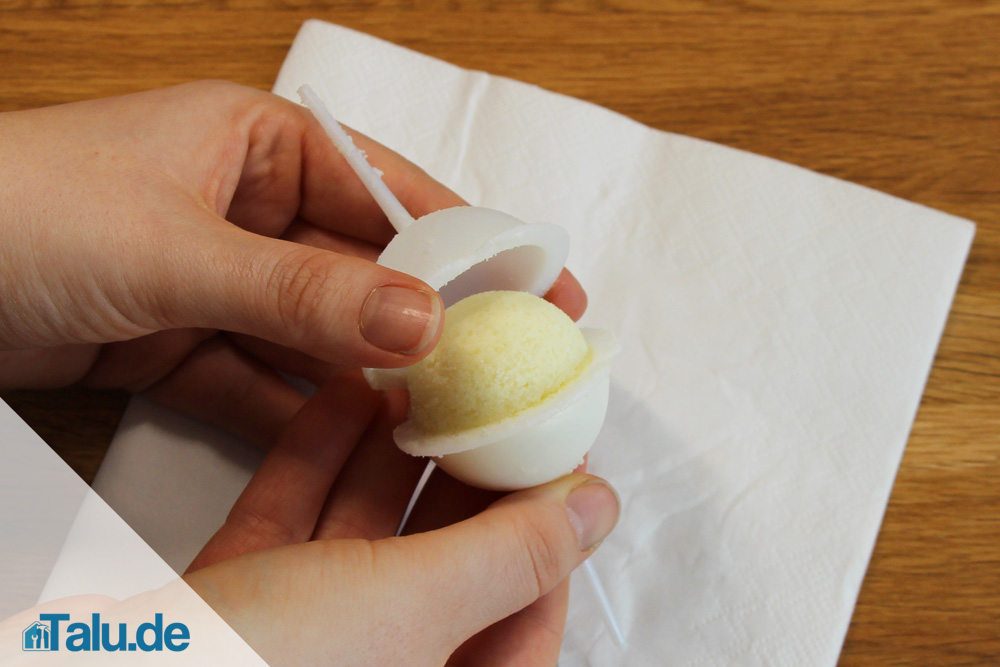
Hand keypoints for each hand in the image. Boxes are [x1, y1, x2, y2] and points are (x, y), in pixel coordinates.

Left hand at [0, 80, 587, 443]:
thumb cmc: (18, 210)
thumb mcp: (173, 247)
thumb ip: (298, 294)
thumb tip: (420, 323)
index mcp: (259, 145)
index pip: (389, 193)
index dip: (470, 241)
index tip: (540, 284)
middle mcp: (246, 208)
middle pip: (361, 272)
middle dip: (428, 321)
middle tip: (504, 367)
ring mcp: (215, 279)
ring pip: (316, 334)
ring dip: (369, 376)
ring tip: (446, 413)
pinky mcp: (178, 341)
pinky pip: (258, 379)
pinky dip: (300, 410)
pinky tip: (356, 439)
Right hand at [183, 375, 619, 665]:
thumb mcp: (413, 607)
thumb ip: (512, 554)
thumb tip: (598, 507)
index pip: (530, 607)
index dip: (550, 522)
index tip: (557, 445)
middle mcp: (382, 664)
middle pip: (450, 560)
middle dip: (467, 471)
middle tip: (489, 390)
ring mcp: (309, 634)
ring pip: (368, 530)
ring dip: (390, 450)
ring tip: (421, 373)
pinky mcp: (243, 598)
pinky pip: (297, 518)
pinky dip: (320, 455)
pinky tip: (345, 393)